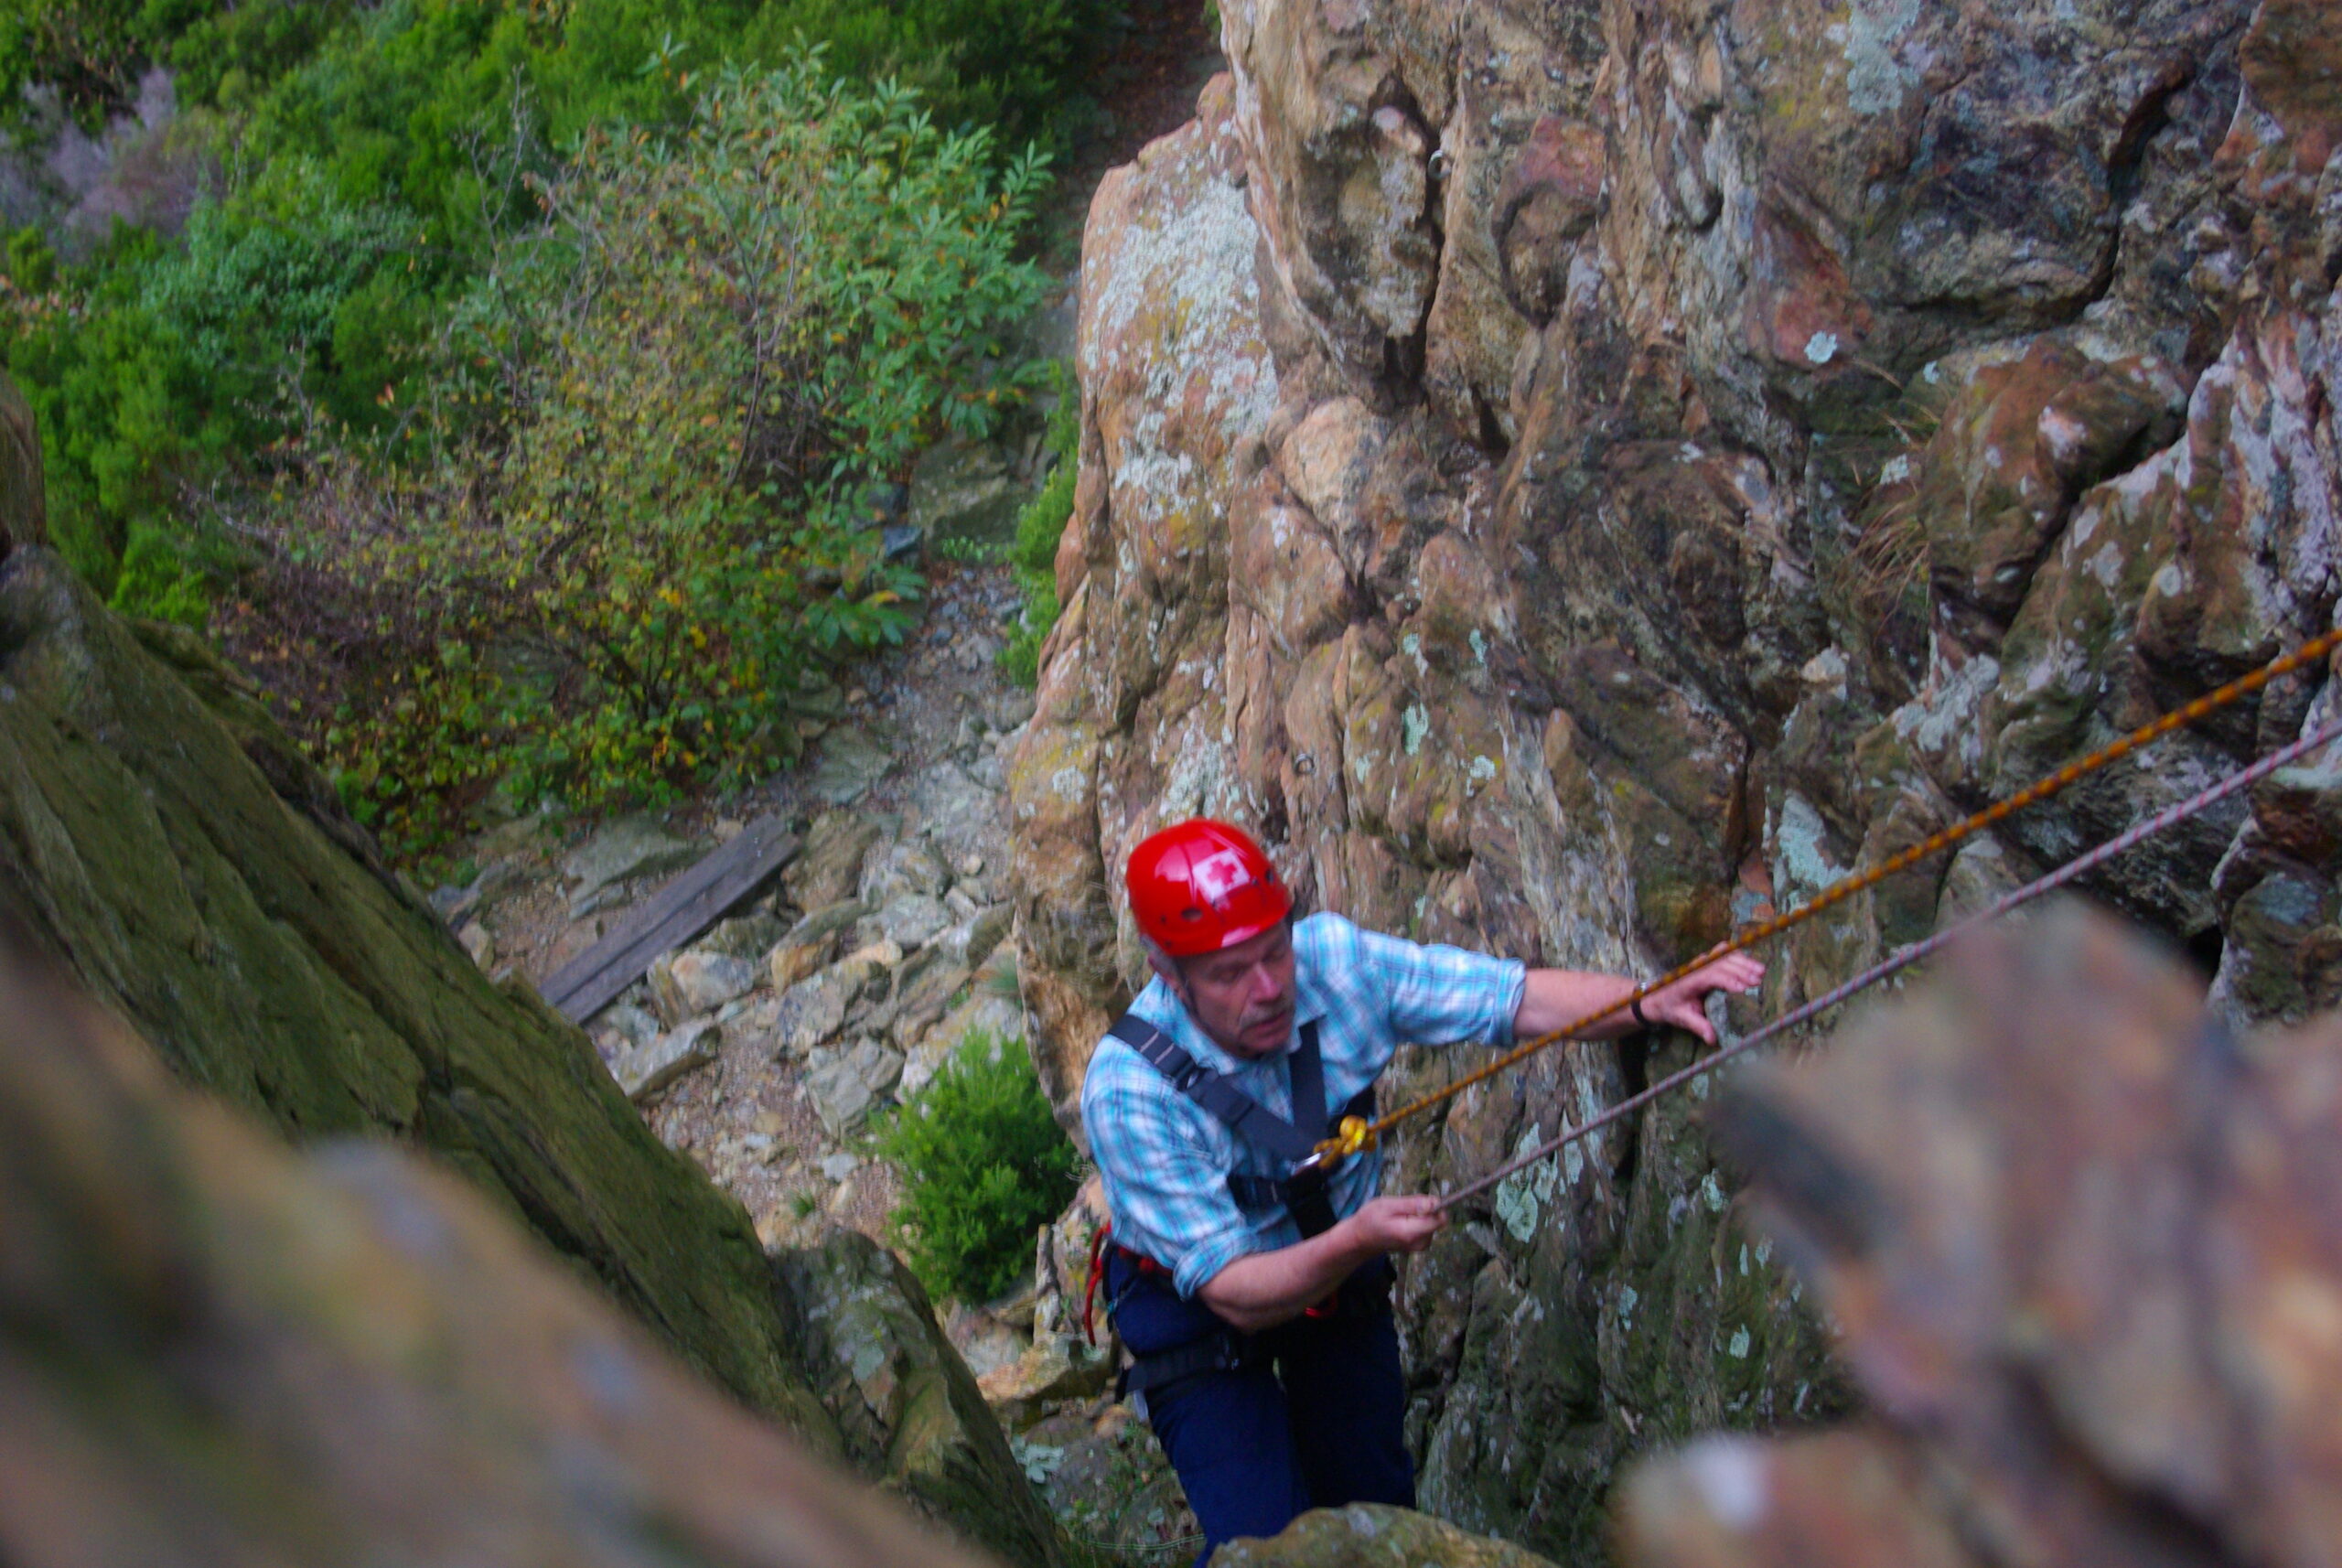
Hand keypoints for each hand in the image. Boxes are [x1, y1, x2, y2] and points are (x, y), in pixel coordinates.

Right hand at [1346, 1195, 1446, 1255]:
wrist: (1360, 1239)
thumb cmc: (1370, 1219)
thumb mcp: (1387, 1205)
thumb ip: (1412, 1204)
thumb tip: (1435, 1202)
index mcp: (1411, 1233)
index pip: (1439, 1220)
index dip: (1435, 1206)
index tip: (1418, 1201)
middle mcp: (1419, 1242)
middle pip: (1437, 1220)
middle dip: (1425, 1209)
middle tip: (1403, 1208)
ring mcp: (1419, 1246)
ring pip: (1433, 1223)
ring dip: (1421, 1215)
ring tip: (1400, 1214)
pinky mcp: (1419, 1245)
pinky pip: (1427, 1227)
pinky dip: (1418, 1221)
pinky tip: (1403, 1221)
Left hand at [1642, 948, 1765, 1043]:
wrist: (1656, 997)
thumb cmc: (1670, 1007)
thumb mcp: (1681, 1018)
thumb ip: (1697, 1026)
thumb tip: (1712, 1038)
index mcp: (1689, 980)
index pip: (1711, 975)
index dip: (1729, 980)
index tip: (1744, 988)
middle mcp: (1696, 967)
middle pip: (1721, 962)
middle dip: (1742, 970)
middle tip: (1759, 980)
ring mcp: (1702, 961)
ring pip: (1724, 954)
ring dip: (1744, 961)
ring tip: (1761, 971)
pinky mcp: (1707, 960)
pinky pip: (1724, 952)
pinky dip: (1739, 956)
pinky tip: (1752, 964)